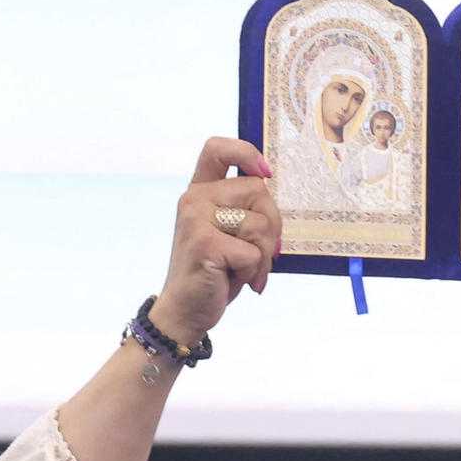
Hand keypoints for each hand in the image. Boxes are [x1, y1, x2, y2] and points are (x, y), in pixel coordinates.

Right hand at [153, 138, 280, 348]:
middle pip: (258, 190)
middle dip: (272, 224)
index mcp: (200, 192)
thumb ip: (244, 210)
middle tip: (259, 251)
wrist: (184, 311)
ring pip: (261, 223)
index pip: (217, 149)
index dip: (246, 152)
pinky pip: (253, 252)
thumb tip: (275, 195)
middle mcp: (194, 200)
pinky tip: (237, 281)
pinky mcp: (205, 244)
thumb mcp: (227, 234)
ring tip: (244, 270)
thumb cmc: (213, 273)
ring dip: (263, 255)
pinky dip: (254, 272)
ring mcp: (197, 221)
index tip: (264, 173)